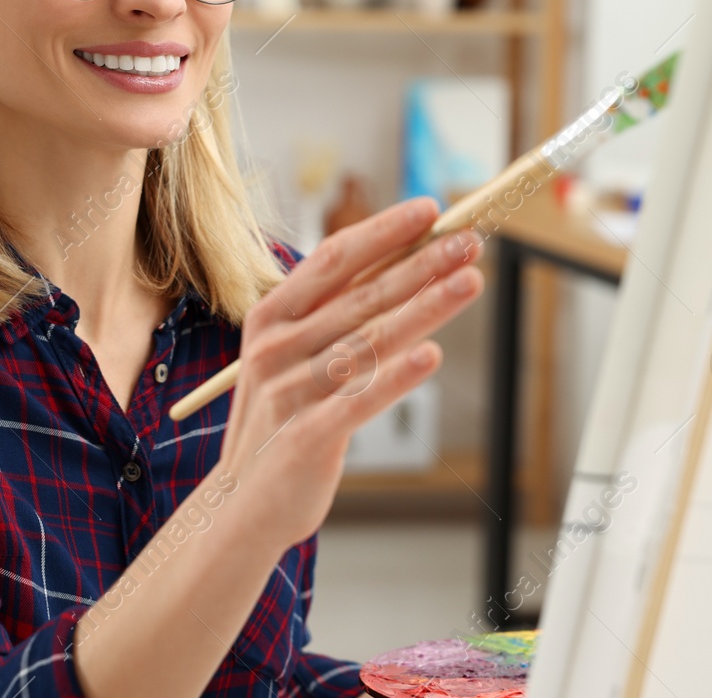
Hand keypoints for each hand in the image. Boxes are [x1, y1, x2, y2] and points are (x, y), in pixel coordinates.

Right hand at [216, 197, 482, 552]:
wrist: (241, 503)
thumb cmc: (279, 421)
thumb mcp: (289, 358)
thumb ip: (333, 315)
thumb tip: (402, 264)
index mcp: (269, 318)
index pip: (333, 259)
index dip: (383, 232)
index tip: (430, 209)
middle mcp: (275, 348)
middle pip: (360, 295)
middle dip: (420, 264)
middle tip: (469, 242)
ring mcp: (289, 391)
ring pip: (369, 340)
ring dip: (424, 308)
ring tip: (468, 283)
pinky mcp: (307, 436)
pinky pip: (361, 399)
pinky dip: (398, 376)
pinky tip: (432, 355)